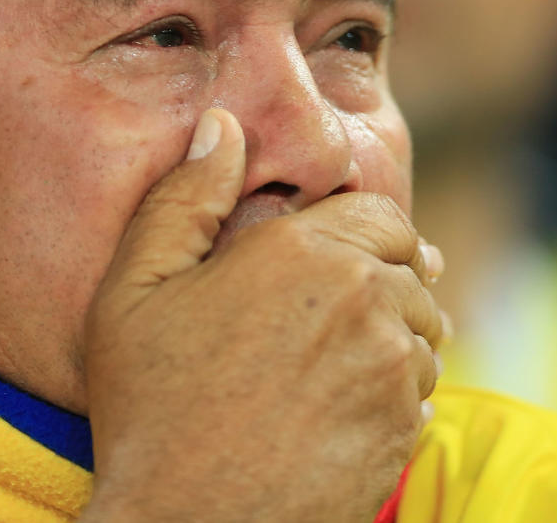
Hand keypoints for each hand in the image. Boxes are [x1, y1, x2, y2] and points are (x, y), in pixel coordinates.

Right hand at [81, 109, 441, 521]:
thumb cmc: (150, 409)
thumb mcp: (135, 289)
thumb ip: (185, 197)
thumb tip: (222, 125)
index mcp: (306, 252)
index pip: (382, 216)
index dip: (366, 230)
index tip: (340, 254)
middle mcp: (365, 300)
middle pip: (409, 272)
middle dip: (382, 281)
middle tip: (333, 313)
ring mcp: (392, 370)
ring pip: (420, 334)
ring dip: (392, 340)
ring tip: (334, 366)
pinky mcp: (403, 431)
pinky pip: (420, 394)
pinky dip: (394, 395)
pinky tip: (342, 410)